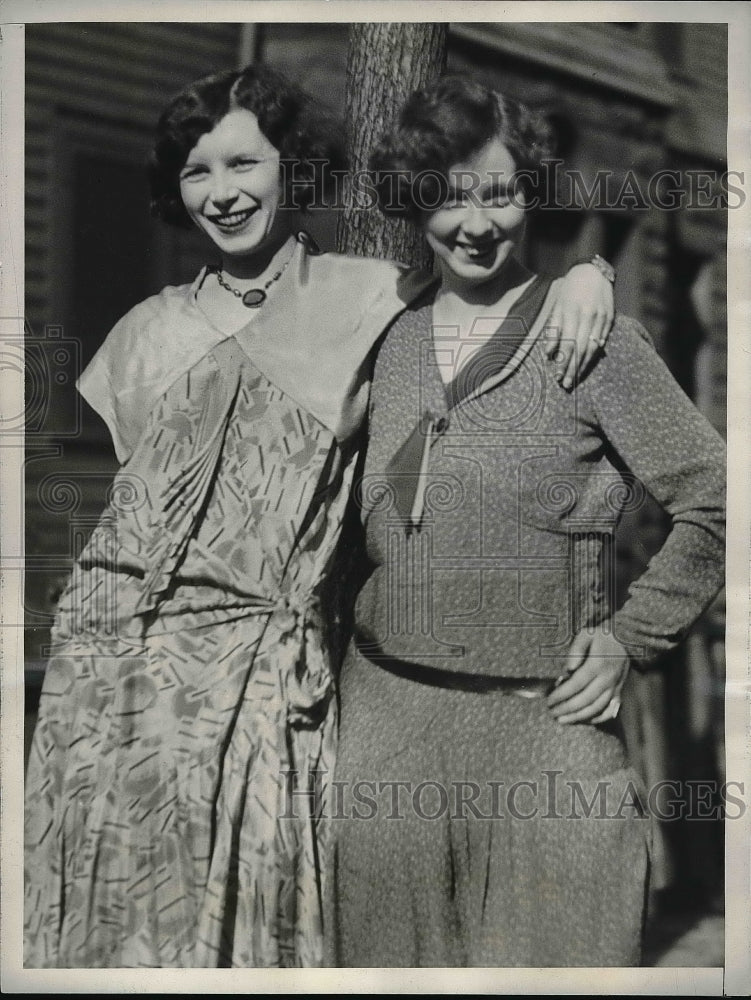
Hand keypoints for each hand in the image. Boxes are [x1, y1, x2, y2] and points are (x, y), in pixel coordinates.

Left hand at [543, 262, 614, 388]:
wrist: (593, 272)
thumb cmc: (569, 290)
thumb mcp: (557, 306)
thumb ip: (553, 329)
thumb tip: (549, 353)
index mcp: (572, 312)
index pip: (568, 343)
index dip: (563, 362)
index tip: (558, 376)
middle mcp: (588, 316)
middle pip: (580, 348)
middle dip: (573, 368)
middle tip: (566, 384)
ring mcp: (601, 317)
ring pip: (593, 346)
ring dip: (584, 364)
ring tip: (576, 378)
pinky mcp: (610, 317)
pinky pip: (602, 339)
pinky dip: (595, 353)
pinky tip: (588, 363)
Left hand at [546, 624, 628, 724]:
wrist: (627, 639)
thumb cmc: (601, 635)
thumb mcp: (586, 634)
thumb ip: (575, 650)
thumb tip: (568, 670)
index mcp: (597, 665)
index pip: (576, 685)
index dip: (561, 695)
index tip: (549, 700)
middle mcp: (607, 678)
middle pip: (585, 700)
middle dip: (566, 709)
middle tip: (552, 712)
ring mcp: (615, 687)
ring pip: (596, 708)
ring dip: (578, 717)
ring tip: (562, 720)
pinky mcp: (619, 692)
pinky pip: (609, 710)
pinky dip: (596, 718)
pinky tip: (583, 720)